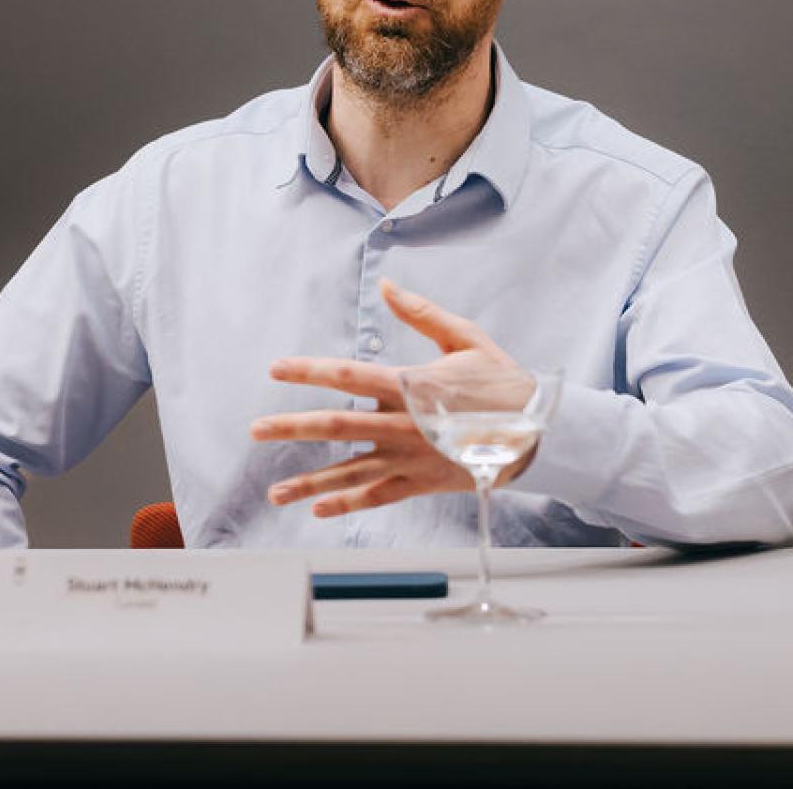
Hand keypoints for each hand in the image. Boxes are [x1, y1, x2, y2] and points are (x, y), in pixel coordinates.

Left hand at [250, 279, 537, 518]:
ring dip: (309, 482)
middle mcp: (403, 424)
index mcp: (412, 384)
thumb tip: (386, 284)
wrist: (536, 435)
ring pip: (350, 473)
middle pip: (336, 426)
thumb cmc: (501, 382)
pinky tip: (318, 509)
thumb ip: (422, 312)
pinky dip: (346, 505)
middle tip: (256, 431)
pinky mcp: (420, 483)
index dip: (309, 371)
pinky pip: (376, 497)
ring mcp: (410, 458)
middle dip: (291, 427)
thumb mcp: (466, 338)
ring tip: (274, 491)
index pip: (348, 376)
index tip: (277, 369)